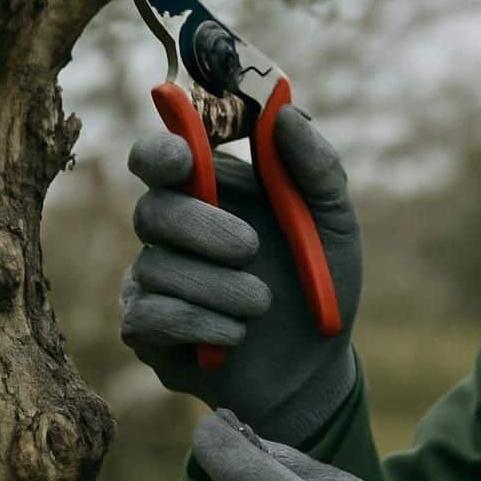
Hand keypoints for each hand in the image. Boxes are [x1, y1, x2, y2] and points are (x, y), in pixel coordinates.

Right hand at [120, 105, 361, 444]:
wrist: (316, 367)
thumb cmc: (323, 284)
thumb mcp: (335, 223)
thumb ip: (316, 167)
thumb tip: (285, 113)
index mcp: (215, 191)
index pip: (163, 155)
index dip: (163, 150)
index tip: (186, 158)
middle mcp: (175, 228)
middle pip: (153, 208)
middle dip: (202, 227)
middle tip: (250, 248)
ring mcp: (155, 277)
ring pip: (156, 266)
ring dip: (218, 287)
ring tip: (262, 304)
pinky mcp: (146, 328)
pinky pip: (149, 314)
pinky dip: (202, 322)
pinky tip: (237, 334)